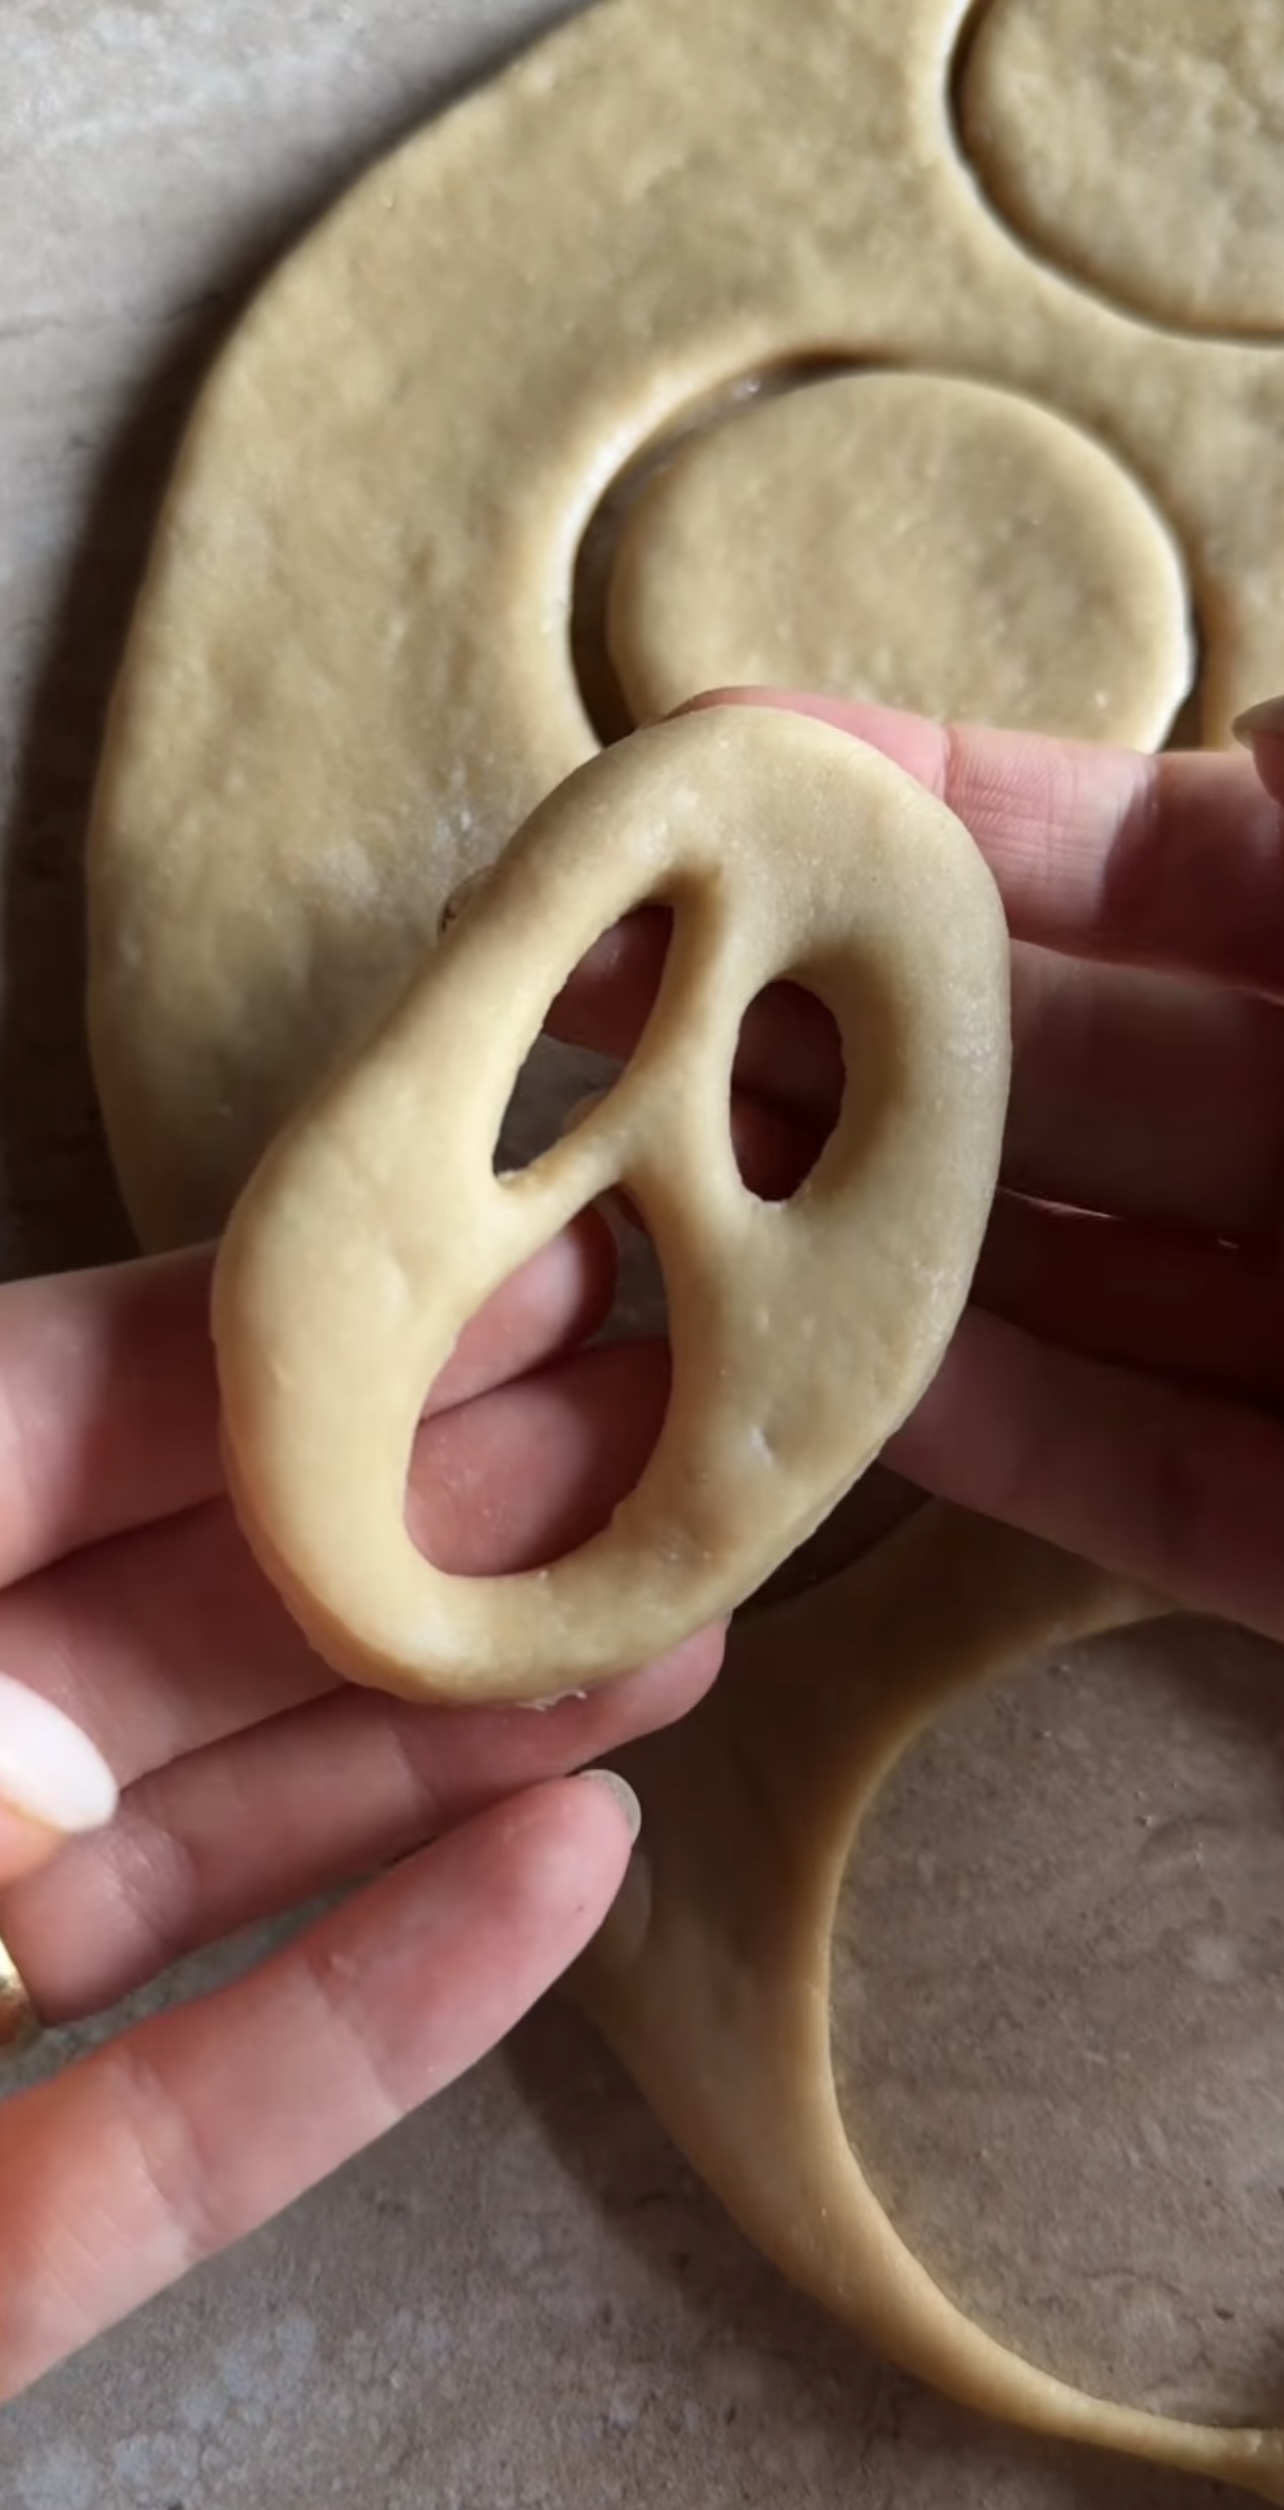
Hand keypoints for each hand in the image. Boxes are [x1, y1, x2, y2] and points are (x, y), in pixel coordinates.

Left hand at [0, 1229, 722, 2398]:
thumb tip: (121, 1656)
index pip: (54, 1423)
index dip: (286, 1352)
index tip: (515, 1277)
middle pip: (187, 1628)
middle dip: (432, 1525)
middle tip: (661, 1441)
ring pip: (225, 1844)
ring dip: (456, 1740)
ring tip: (672, 1631)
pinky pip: (201, 2117)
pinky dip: (382, 2009)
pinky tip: (569, 1876)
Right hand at [552, 687, 1283, 1642]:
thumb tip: (1255, 723)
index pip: (1136, 871)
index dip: (943, 808)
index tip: (735, 760)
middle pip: (1041, 1075)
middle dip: (828, 1023)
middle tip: (604, 992)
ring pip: (1051, 1284)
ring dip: (847, 1232)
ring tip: (638, 1188)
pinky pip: (1127, 1479)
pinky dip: (985, 1438)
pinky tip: (802, 1390)